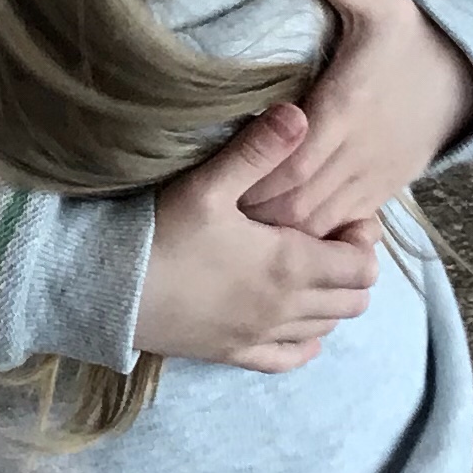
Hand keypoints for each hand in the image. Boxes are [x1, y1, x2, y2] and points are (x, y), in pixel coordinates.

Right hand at [132, 103, 383, 371]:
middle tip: (325, 239)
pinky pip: (290, 358)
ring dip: (330, 300)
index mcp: (290, 266)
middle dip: (352, 270)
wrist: (109, 291)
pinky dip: (303, 341)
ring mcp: (261, 335)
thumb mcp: (208, 185)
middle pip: (354, 301)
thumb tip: (299, 114)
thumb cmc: (161, 234)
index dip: (363, 241)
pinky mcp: (234, 354)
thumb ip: (259, 150)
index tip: (341, 218)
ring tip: (305, 268)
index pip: (364, 267)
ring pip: (326, 328)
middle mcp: (285, 309)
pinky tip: (292, 319)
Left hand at [238, 0, 472, 236]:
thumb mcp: (385, 2)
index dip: (253, 177)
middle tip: (214, 204)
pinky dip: (309, 234)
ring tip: (238, 221)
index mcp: (347, 109)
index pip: (291, 160)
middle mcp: (357, 152)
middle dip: (254, 211)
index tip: (218, 176)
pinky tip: (279, 231)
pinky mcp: (380, 190)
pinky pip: (341, 226)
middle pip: (295, 202)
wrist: (468, 76)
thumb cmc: (415, 38)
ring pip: (316, 223)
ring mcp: (371, 177)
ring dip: (278, 228)